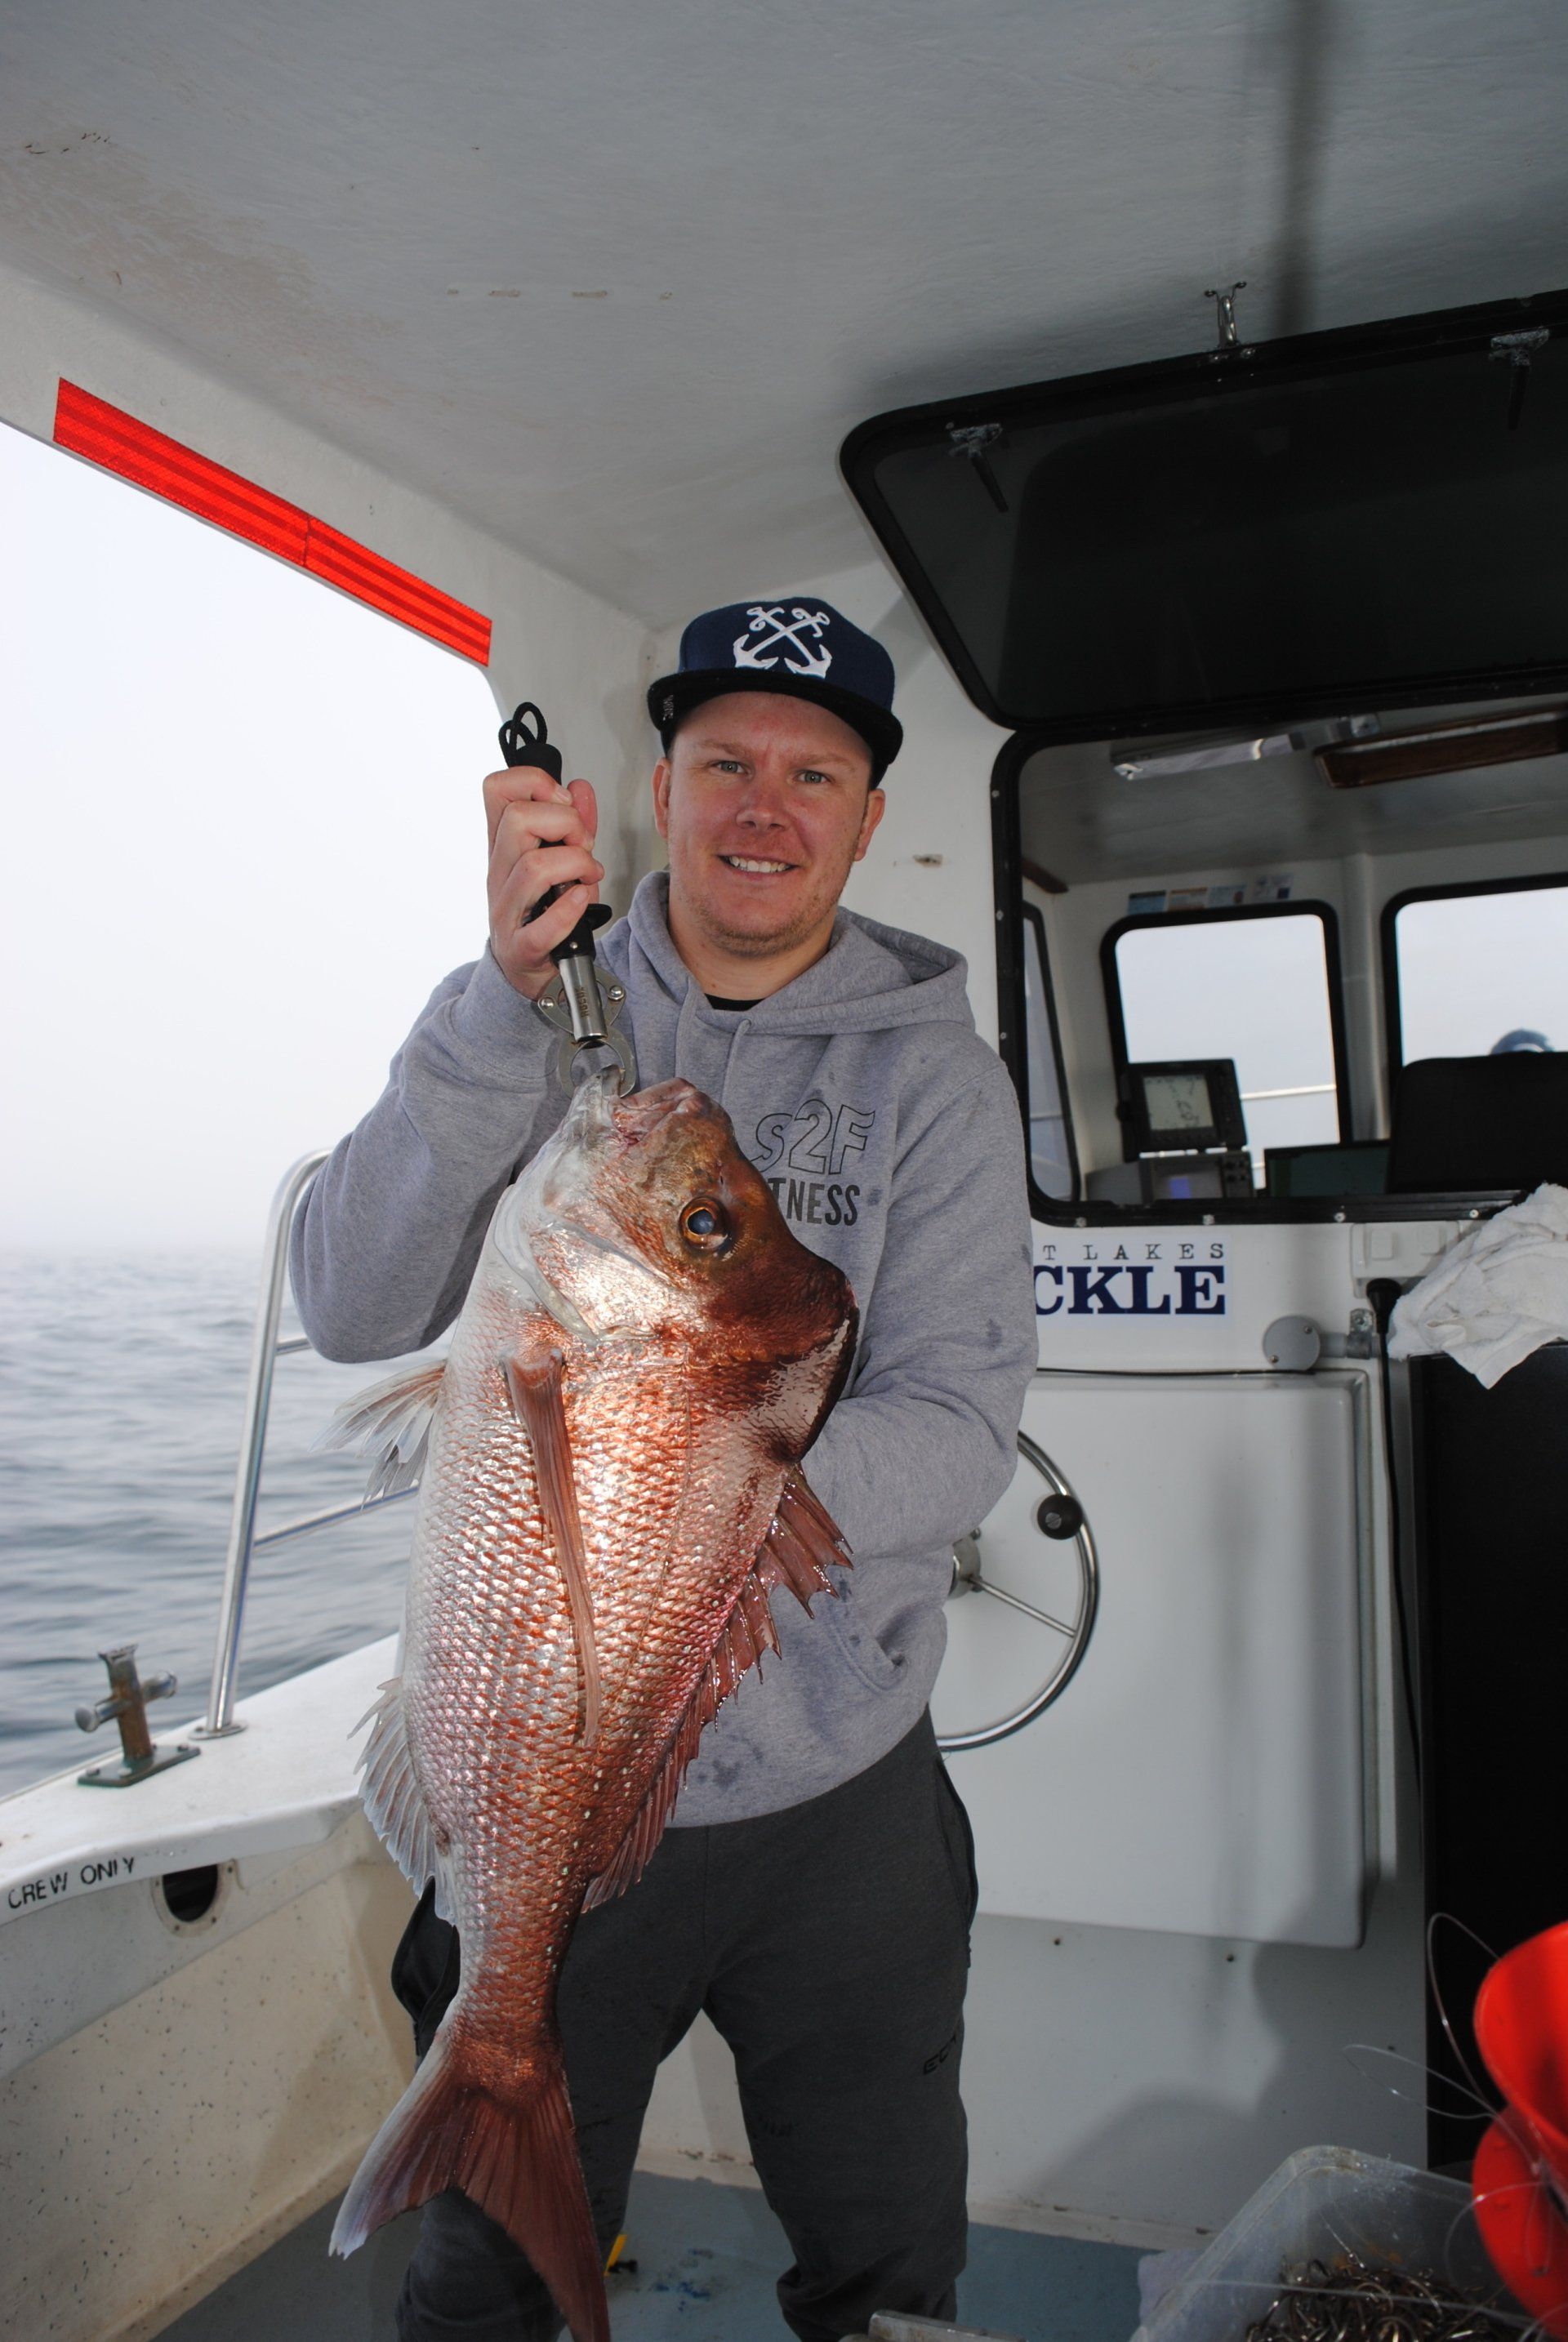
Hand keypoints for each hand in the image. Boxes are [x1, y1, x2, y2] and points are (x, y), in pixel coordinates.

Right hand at [483, 768, 602, 999]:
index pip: (497, 789)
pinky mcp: (521, 946)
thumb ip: (574, 824)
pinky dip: (569, 910)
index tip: (562, 802)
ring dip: (577, 865)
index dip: (534, 782)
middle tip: (583, 846)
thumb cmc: (546, 913)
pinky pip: (541, 926)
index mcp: (504, 845)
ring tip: (590, 876)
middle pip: (518, 820)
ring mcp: (506, 910)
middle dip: (566, 824)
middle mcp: (499, 873)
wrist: (536, 972)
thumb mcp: (563, 861)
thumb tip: (579, 788)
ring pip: (533, 867)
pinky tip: (581, 900)